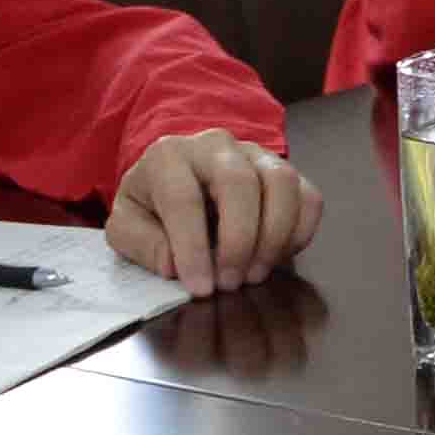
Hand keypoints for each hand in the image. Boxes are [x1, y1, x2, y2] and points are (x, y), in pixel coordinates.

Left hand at [103, 126, 317, 294]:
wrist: (177, 178)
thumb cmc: (151, 204)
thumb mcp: (126, 225)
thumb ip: (142, 244)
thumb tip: (174, 265)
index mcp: (167, 157)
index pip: (183, 199)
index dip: (193, 247)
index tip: (200, 288)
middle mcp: (215, 146)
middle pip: (239, 183)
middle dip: (239, 240)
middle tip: (231, 283)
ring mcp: (256, 154)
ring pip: (282, 183)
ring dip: (274, 236)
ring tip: (255, 274)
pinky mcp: (284, 171)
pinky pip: (308, 196)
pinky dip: (300, 231)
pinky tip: (278, 257)